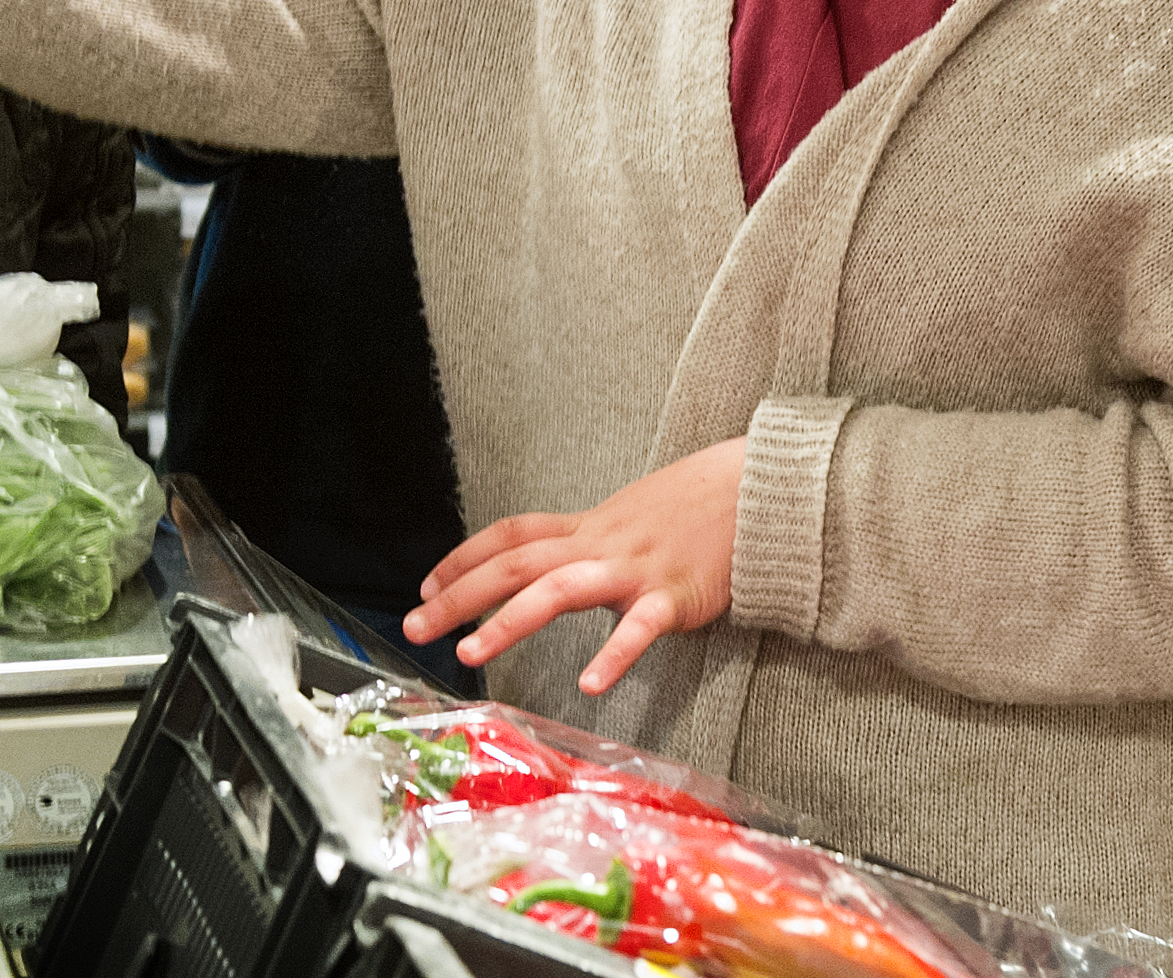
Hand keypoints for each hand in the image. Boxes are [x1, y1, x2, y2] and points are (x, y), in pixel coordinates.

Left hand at [407, 436, 745, 695]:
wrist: (758, 489)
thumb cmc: (696, 511)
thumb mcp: (632, 518)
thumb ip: (593, 544)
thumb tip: (557, 569)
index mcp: (589, 527)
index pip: (511, 535)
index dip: (463, 557)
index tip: (424, 585)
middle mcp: (600, 543)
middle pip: (516, 563)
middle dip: (458, 594)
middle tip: (414, 627)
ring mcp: (634, 568)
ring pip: (559, 589)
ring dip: (509, 620)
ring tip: (470, 651)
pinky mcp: (674, 595)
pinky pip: (638, 627)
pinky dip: (613, 655)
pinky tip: (590, 684)